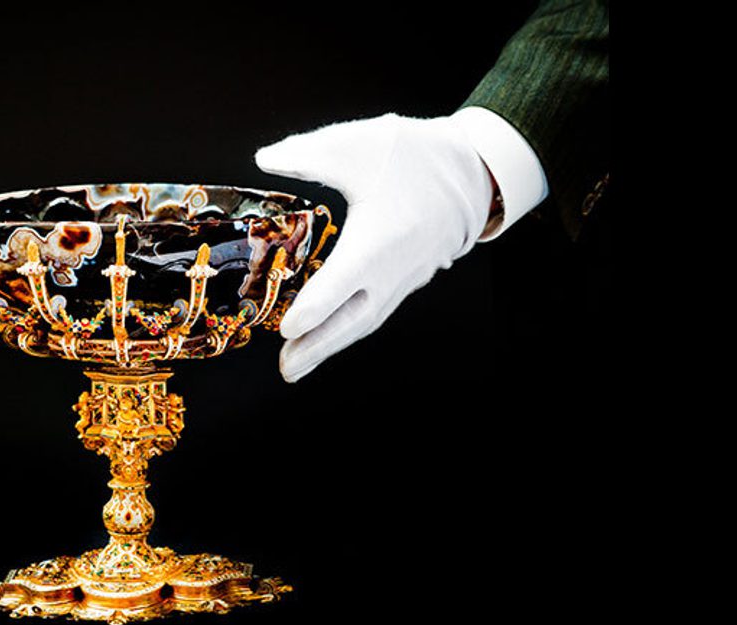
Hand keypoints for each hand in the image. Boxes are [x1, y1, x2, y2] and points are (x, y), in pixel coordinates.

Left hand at [254, 112, 494, 382]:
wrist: (472, 171)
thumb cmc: (416, 157)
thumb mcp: (358, 144)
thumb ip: (308, 153)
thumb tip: (264, 159)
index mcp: (379, 237)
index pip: (342, 282)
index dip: (314, 308)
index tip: (286, 329)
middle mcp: (393, 267)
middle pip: (352, 318)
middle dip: (318, 346)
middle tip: (286, 369)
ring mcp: (403, 278)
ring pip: (364, 320)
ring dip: (330, 345)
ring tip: (296, 365)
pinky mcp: (407, 279)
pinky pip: (375, 312)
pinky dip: (348, 330)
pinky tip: (326, 337)